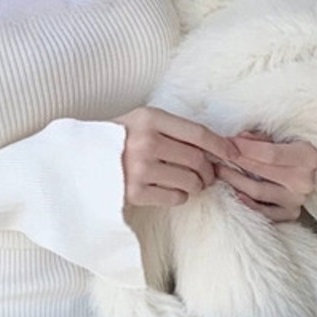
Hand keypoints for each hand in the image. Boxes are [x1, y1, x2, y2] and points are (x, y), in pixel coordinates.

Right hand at [110, 105, 245, 209]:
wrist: (83, 160)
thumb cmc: (121, 139)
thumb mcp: (143, 121)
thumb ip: (176, 130)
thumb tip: (218, 148)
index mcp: (149, 118)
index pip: (198, 133)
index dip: (221, 145)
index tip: (233, 154)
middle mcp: (146, 141)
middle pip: (198, 160)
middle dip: (208, 170)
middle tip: (206, 174)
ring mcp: (140, 169)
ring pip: (192, 181)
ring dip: (197, 185)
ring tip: (188, 181)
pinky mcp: (136, 193)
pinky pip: (177, 197)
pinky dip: (181, 196)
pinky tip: (169, 189)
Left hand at [216, 128, 316, 222]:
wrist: (306, 172)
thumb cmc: (290, 150)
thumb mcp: (281, 138)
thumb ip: (261, 138)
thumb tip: (239, 139)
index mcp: (308, 157)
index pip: (270, 154)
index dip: (245, 148)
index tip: (227, 142)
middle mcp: (305, 181)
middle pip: (262, 171)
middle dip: (236, 161)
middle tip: (216, 154)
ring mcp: (298, 200)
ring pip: (258, 191)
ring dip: (235, 180)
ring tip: (219, 170)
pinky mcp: (290, 213)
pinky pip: (264, 212)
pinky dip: (248, 202)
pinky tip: (235, 192)